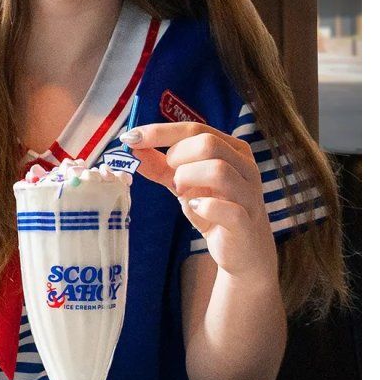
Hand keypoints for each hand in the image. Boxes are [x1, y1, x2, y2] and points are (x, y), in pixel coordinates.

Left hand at [121, 123, 277, 283]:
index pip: (194, 129)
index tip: (131, 138)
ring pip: (218, 170)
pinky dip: (205, 206)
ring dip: (188, 178)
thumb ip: (159, 165)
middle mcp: (245, 166)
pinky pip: (227, 209)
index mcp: (232, 149)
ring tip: (182, 191)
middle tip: (170, 175)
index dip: (160, 132)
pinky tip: (196, 208)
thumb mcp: (183, 183)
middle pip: (208, 143)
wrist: (242, 250)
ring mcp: (249, 194)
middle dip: (178, 156)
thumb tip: (132, 147)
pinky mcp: (246, 222)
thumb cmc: (214, 208)